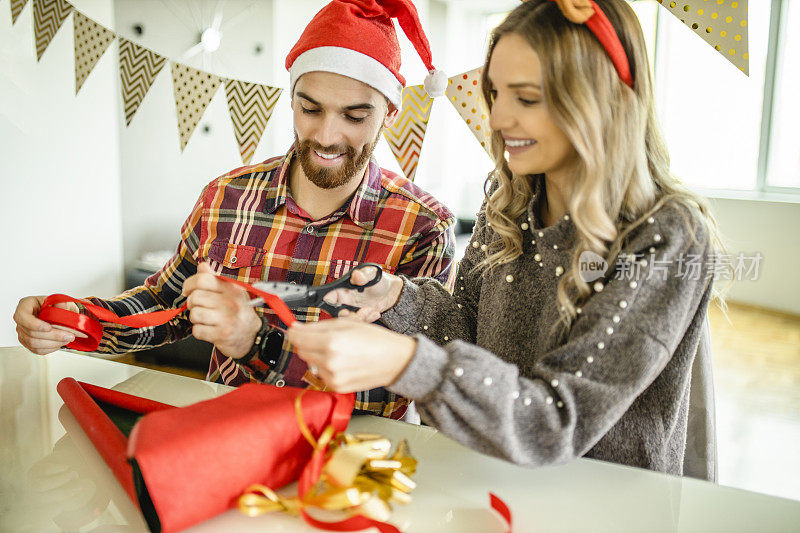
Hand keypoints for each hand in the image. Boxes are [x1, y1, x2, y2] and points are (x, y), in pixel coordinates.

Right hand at [14, 296, 79, 354]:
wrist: (55, 313)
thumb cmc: (53, 306)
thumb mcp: (58, 301)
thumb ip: (60, 303)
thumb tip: (62, 304)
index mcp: (25, 305)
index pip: (22, 316)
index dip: (35, 324)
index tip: (49, 327)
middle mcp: (21, 319)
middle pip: (31, 333)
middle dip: (52, 336)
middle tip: (68, 335)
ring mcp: (22, 332)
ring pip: (33, 343)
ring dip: (53, 343)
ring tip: (67, 339)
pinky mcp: (27, 342)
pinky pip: (36, 350)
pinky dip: (50, 348)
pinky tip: (59, 343)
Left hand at [182, 263, 261, 358]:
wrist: (253, 336)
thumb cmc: (239, 312)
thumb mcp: (232, 292)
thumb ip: (215, 278)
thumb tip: (202, 265)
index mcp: (232, 288)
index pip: (202, 279)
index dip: (189, 284)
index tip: (188, 290)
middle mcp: (231, 302)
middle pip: (195, 297)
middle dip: (192, 304)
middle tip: (199, 307)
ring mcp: (227, 319)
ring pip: (194, 314)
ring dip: (195, 318)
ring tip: (205, 319)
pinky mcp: (222, 335)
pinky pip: (197, 331)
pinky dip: (199, 331)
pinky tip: (209, 329)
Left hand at [286, 319, 415, 392]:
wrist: (394, 361)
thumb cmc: (376, 341)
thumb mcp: (347, 323)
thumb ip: (319, 326)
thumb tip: (298, 328)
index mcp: (331, 342)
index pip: (297, 338)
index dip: (294, 331)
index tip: (295, 328)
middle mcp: (330, 362)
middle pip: (301, 350)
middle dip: (307, 342)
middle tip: (322, 337)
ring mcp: (332, 377)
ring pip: (310, 363)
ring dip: (317, 355)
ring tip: (338, 350)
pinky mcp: (337, 387)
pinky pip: (321, 374)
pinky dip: (326, 367)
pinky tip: (342, 362)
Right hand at [322, 266, 403, 321]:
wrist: (392, 291)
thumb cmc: (379, 278)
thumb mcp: (372, 273)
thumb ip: (364, 274)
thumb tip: (357, 276)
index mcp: (341, 289)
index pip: (328, 299)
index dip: (329, 305)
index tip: (341, 308)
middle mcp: (344, 301)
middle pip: (337, 314)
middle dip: (348, 316)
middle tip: (361, 312)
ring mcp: (352, 310)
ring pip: (348, 321)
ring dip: (360, 318)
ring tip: (371, 310)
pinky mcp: (360, 317)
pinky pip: (360, 324)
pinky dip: (368, 320)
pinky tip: (376, 313)